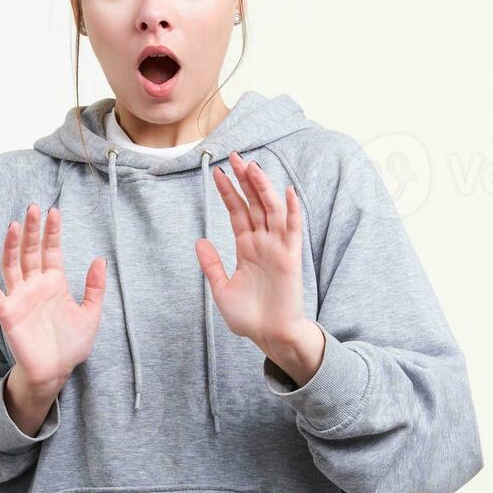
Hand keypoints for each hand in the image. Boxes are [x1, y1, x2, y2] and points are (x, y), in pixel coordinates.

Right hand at [0, 204, 106, 426]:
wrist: (56, 371)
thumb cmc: (72, 344)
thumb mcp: (91, 313)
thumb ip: (95, 287)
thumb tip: (100, 259)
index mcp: (54, 283)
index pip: (51, 251)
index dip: (52, 232)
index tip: (54, 211)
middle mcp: (35, 286)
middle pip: (31, 252)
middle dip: (32, 231)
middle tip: (33, 208)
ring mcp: (20, 298)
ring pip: (12, 265)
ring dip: (12, 246)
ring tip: (15, 225)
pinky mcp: (8, 313)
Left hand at [195, 150, 322, 381]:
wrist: (269, 336)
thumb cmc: (249, 316)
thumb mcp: (222, 290)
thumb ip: (212, 265)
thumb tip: (199, 241)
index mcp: (246, 247)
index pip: (237, 212)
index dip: (229, 192)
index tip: (218, 172)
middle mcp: (262, 243)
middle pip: (254, 204)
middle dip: (245, 180)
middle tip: (236, 156)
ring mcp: (277, 248)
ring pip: (271, 211)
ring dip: (264, 189)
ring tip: (253, 168)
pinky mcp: (290, 258)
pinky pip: (292, 231)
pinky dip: (292, 211)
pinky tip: (288, 192)